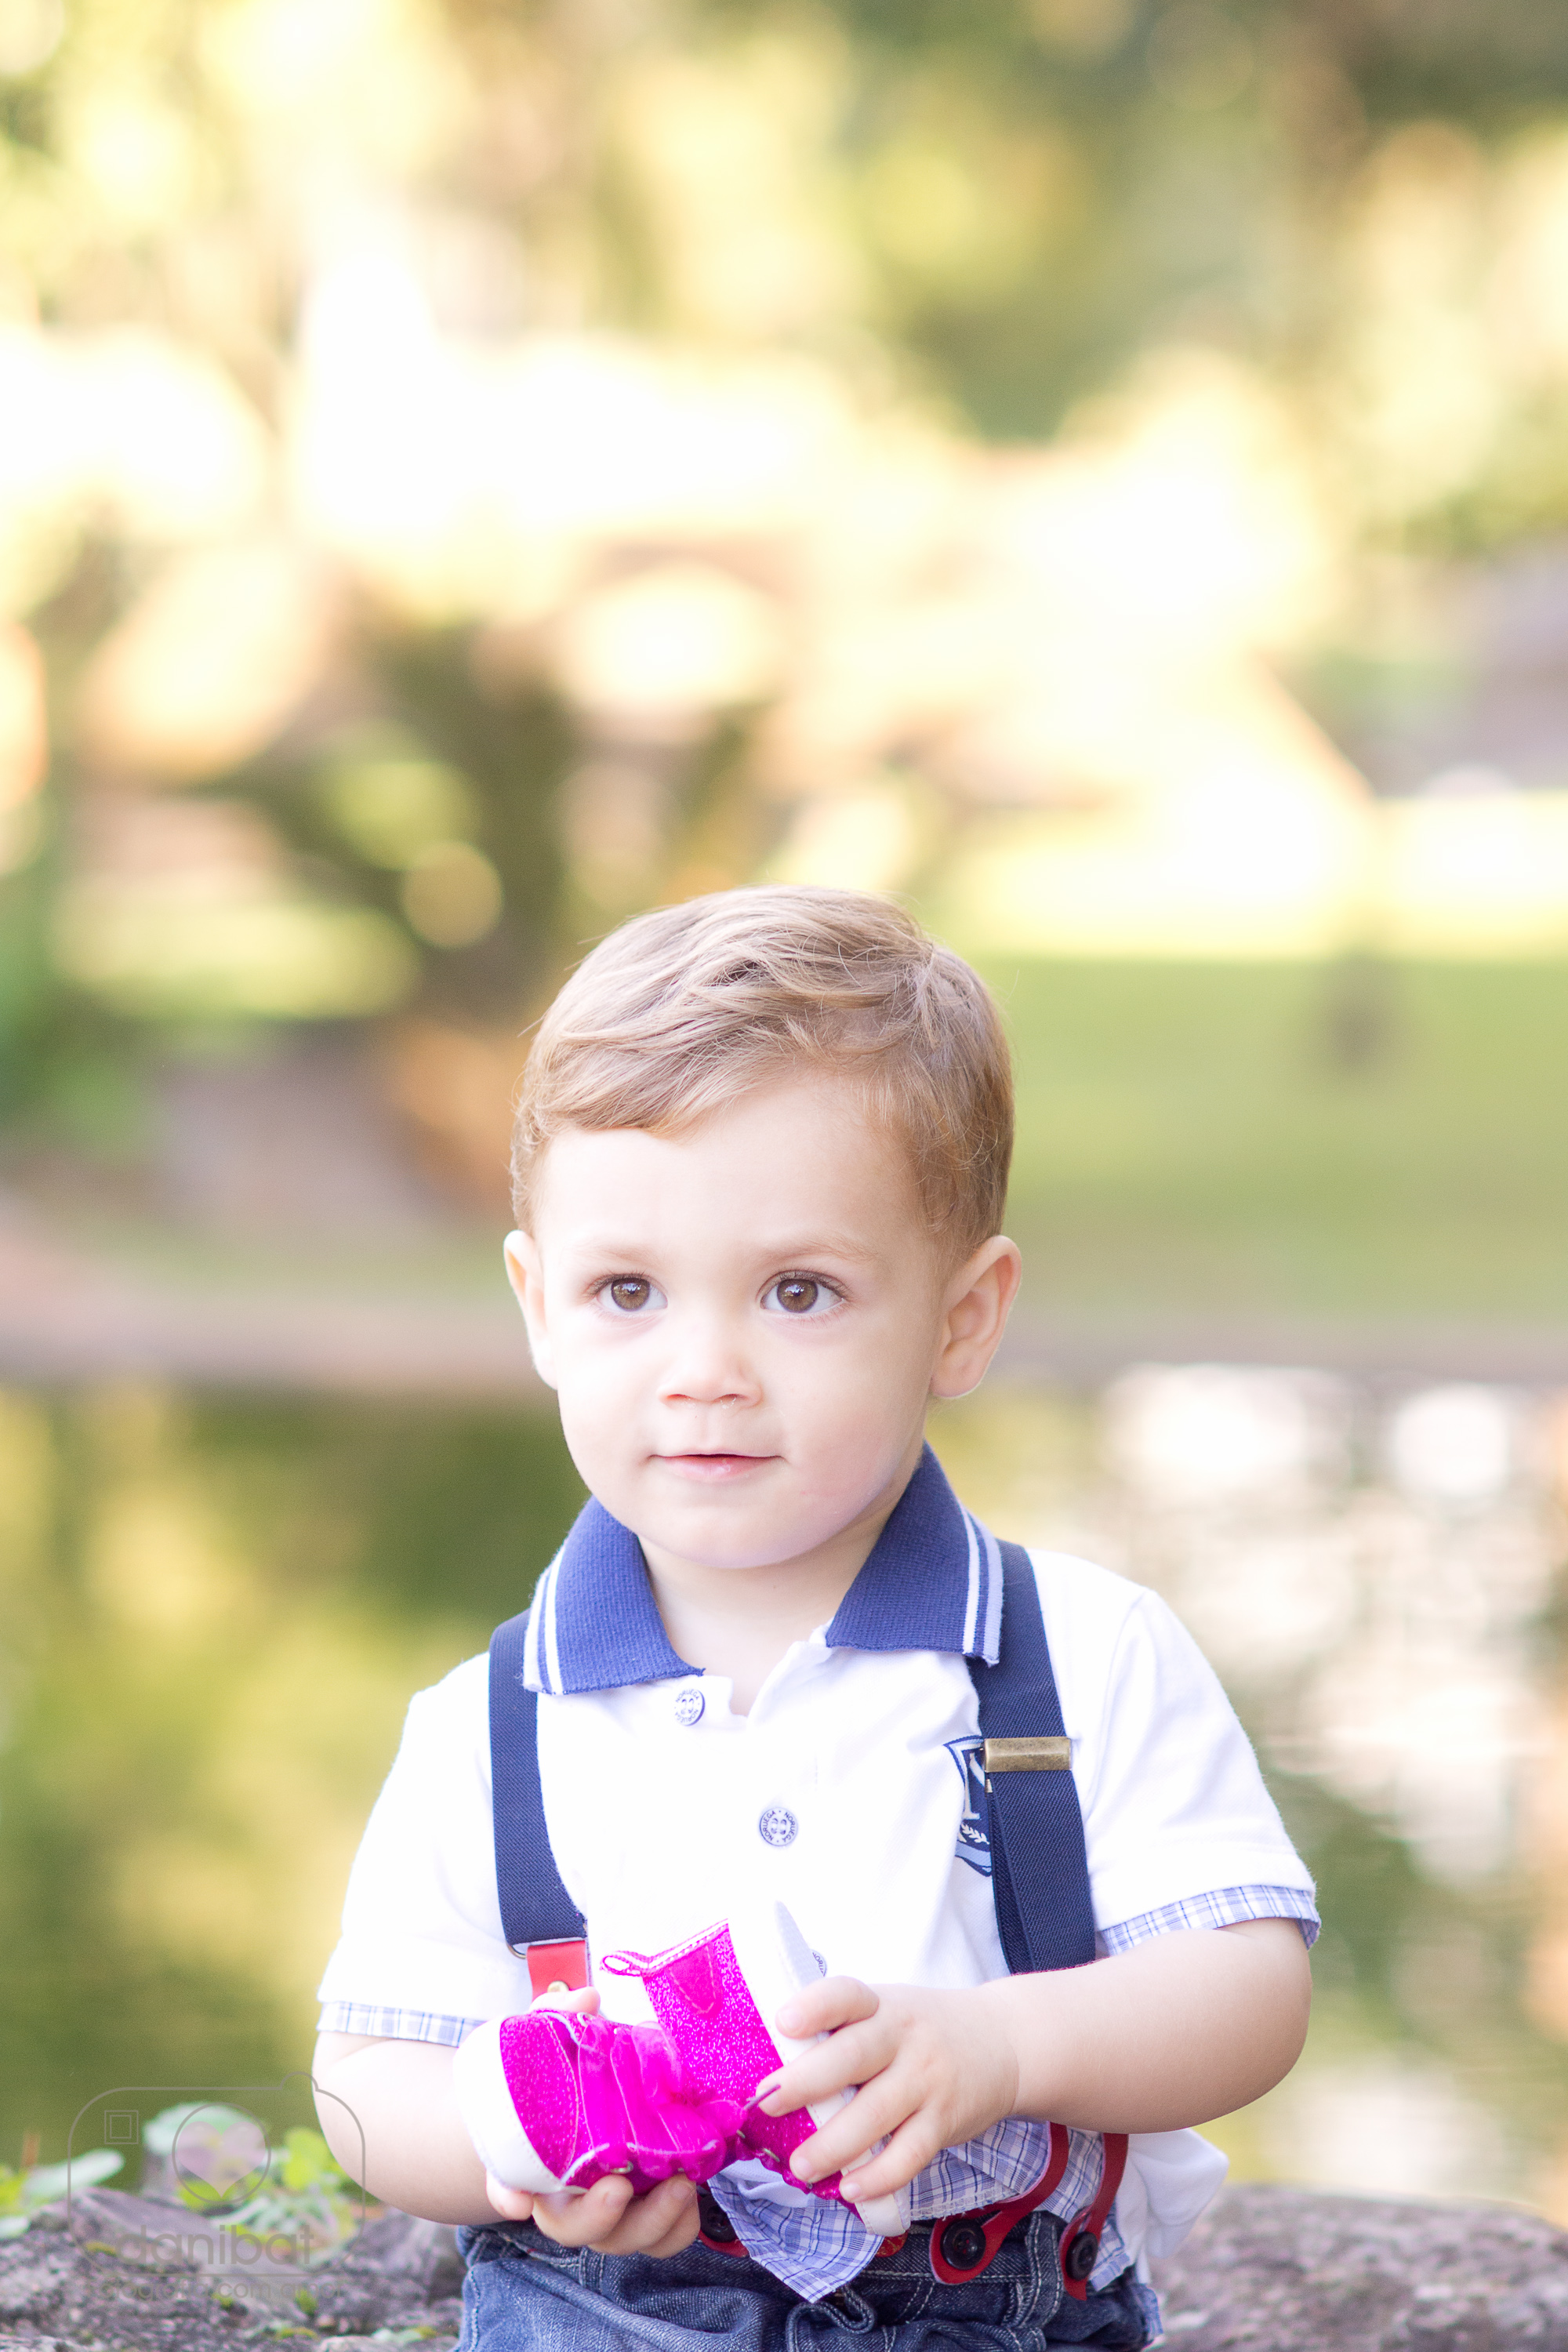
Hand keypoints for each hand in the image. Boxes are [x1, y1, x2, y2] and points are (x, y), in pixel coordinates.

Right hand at [482, 1981, 700, 2256]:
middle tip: (619, 2187)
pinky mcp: (647, 2208)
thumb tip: (588, 1999)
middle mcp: (567, 2195)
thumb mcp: (553, 2040)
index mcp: (531, 2160)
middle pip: (572, 2227)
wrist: (588, 2099)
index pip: (505, 2186)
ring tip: (679, 2185)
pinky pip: (664, 2235)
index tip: (517, 2200)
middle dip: (596, 2216)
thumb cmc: (563, 2074)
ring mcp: (609, 2208)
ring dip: (652, 2221)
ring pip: (622, 2237)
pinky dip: (679, 2224)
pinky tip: (695, 2189)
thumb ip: (559, 2018)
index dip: (507, 2195)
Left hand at [754, 1978, 1019, 2205]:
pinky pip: (910, 2154)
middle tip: (769, 2104)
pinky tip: (852, 2188)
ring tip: (801, 2166)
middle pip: (853, 2056)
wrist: (1003, 2043)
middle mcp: (904, 2037)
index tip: (783, 2021)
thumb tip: (775, 2069)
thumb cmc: (922, 2030)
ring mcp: (927, 2079)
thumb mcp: (887, 2011)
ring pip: (877, 2113)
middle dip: (807, 2082)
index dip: (815, 2006)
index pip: (846, 1995)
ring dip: (834, 2145)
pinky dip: (880, 2175)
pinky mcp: (945, 2120)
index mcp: (880, 2004)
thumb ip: (842, 2033)